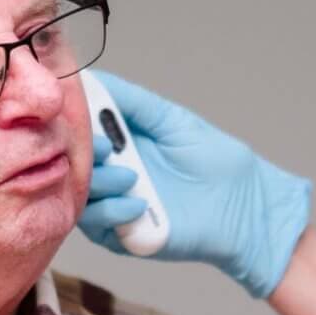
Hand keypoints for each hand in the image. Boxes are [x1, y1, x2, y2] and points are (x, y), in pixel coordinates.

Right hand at [78, 72, 311, 297]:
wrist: (245, 207)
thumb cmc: (216, 162)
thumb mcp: (171, 120)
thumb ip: (133, 101)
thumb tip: (89, 78)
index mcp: (118, 141)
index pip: (78, 129)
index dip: (73, 120)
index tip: (75, 111)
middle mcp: (109, 170)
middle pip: (70, 161)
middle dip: (82, 152)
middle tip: (106, 147)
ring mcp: (114, 203)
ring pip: (77, 193)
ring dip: (98, 182)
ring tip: (131, 176)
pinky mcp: (122, 235)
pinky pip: (96, 225)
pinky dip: (112, 212)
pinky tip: (139, 205)